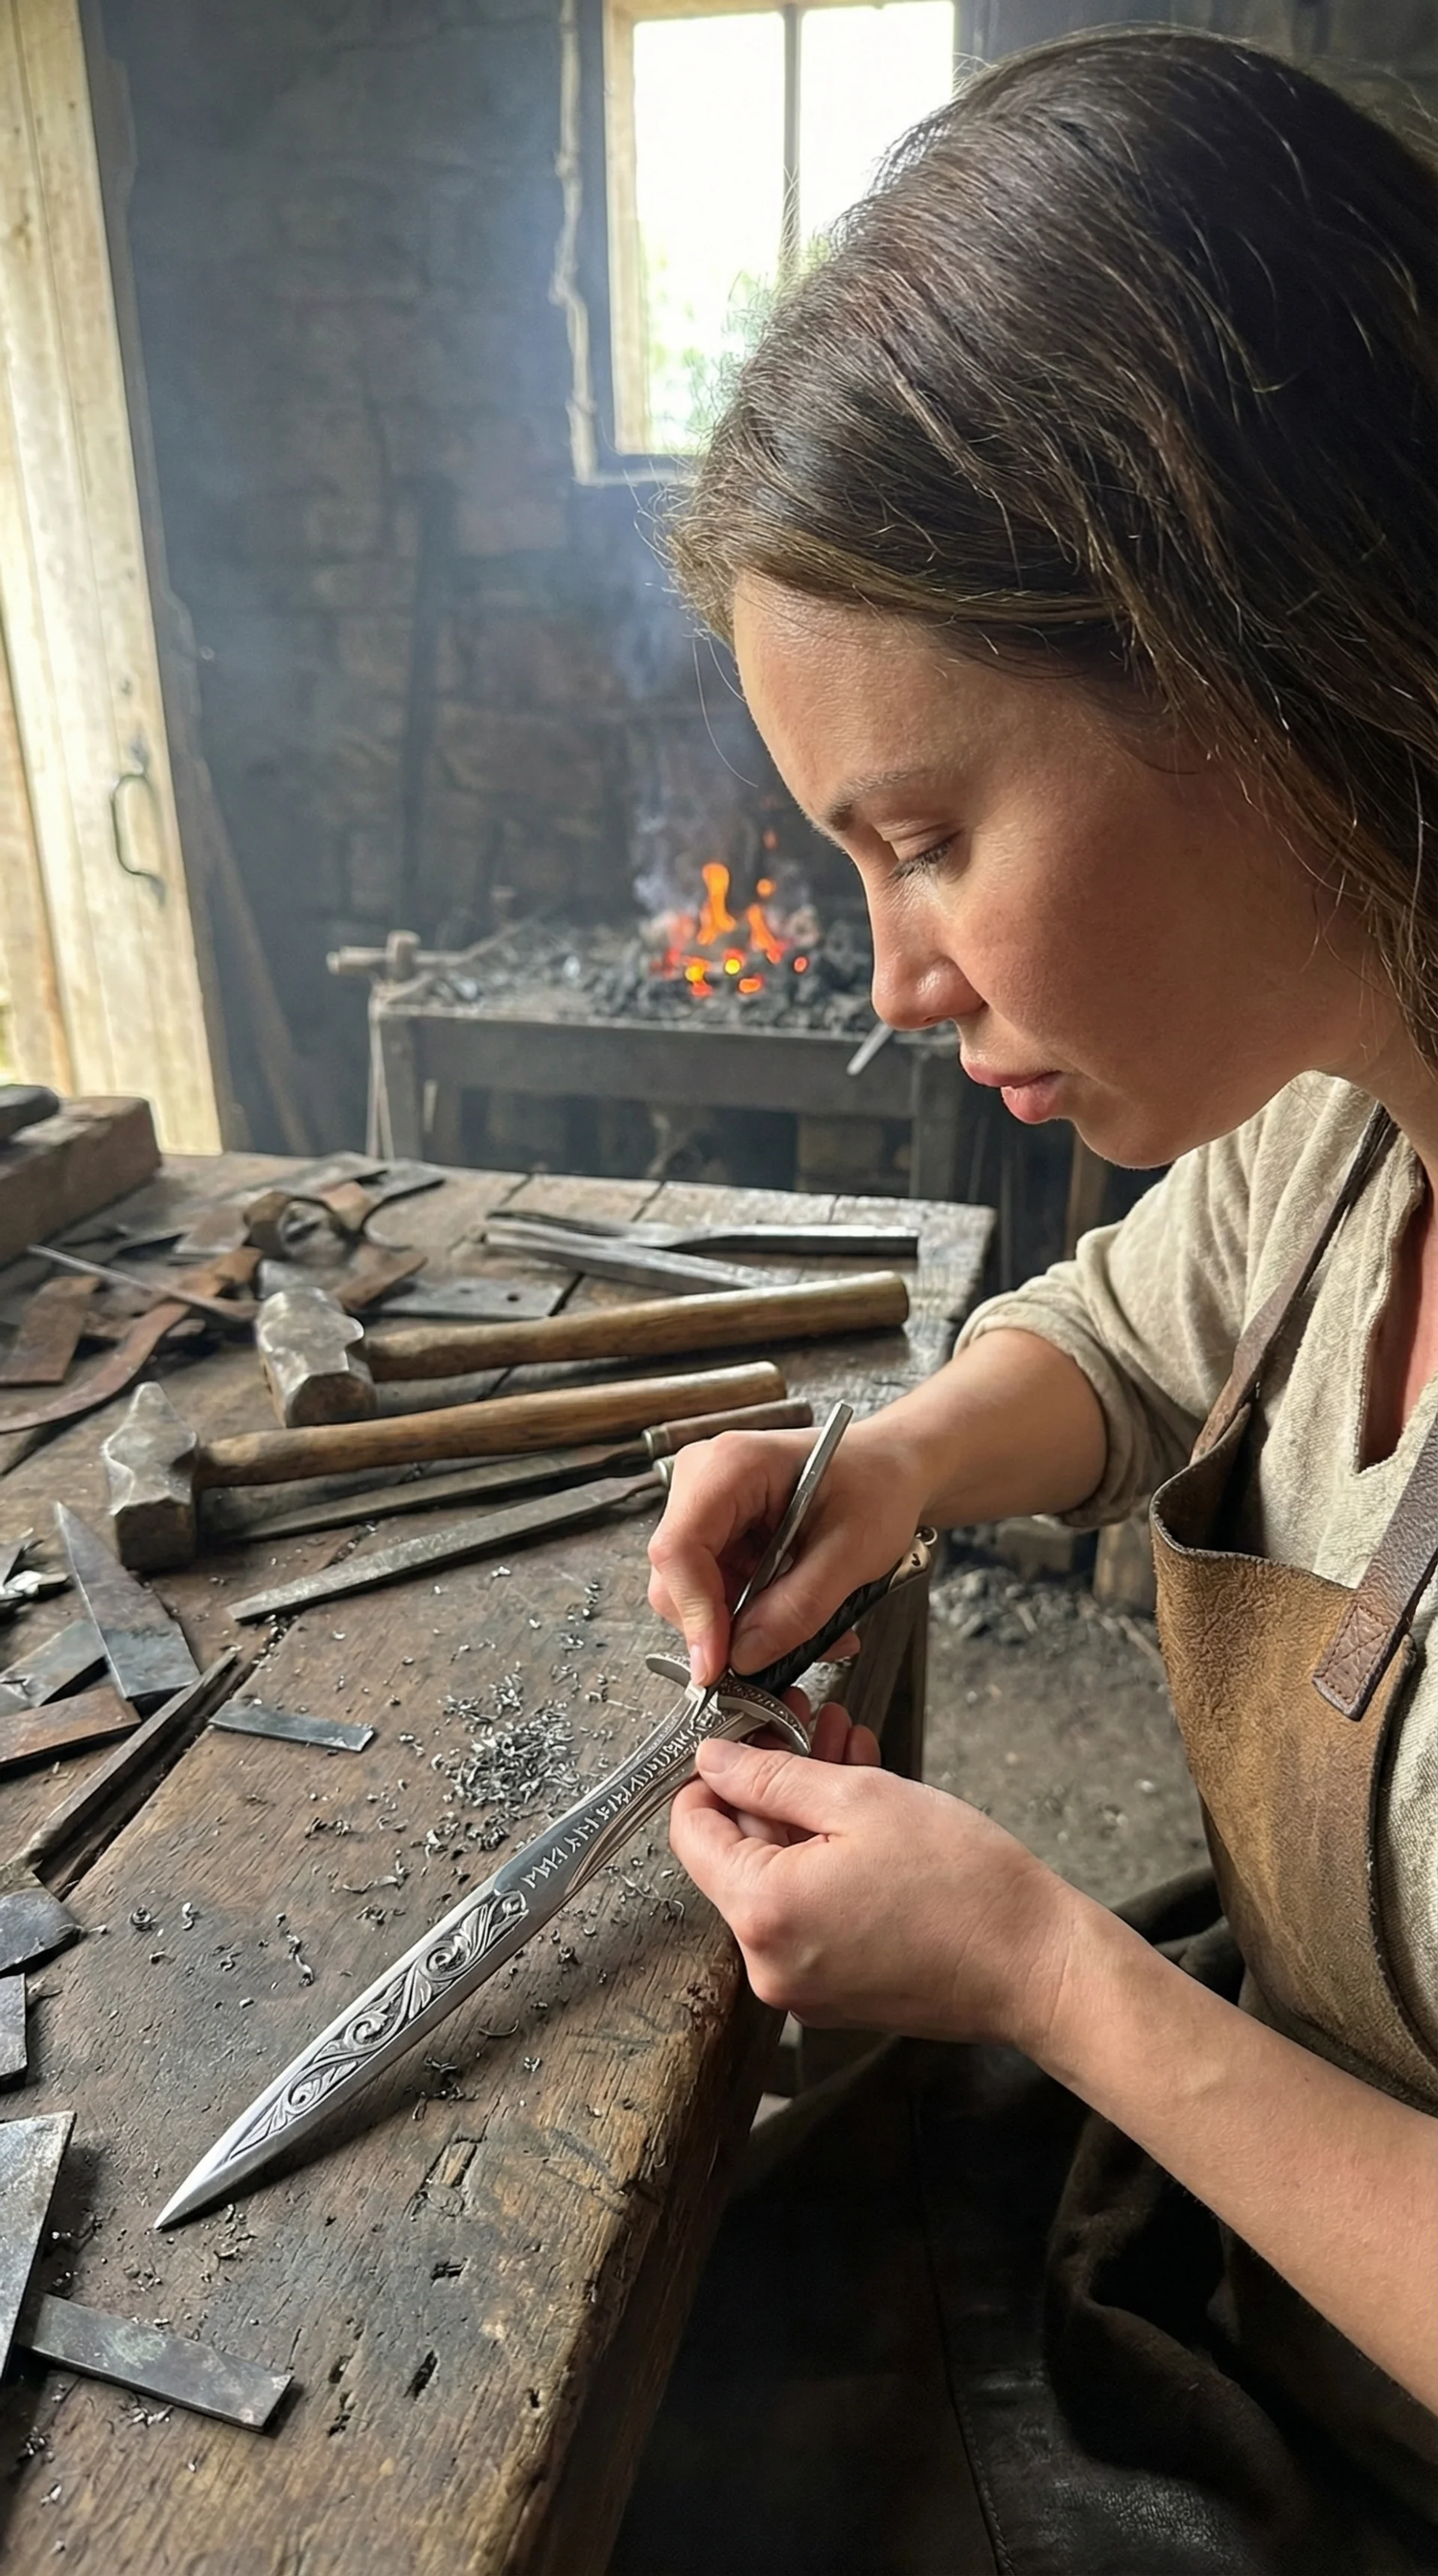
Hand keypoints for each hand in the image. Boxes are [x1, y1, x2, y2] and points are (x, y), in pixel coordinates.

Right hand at [647, 1417, 927, 1686]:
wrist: (893, 1468)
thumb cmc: (879, 1484)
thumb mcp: (855, 1550)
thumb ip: (800, 1605)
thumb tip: (746, 1656)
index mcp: (732, 1465)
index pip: (680, 1548)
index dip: (694, 1612)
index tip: (717, 1665)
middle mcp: (704, 1481)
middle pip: (677, 1577)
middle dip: (722, 1628)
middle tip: (779, 1657)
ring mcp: (707, 1509)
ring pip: (694, 1594)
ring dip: (744, 1628)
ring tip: (809, 1631)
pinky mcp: (720, 1535)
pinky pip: (717, 1593)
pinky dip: (752, 1617)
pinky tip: (797, 1613)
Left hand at [669, 1726, 1077, 2048]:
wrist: (1036, 1967)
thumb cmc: (963, 1882)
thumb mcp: (861, 1799)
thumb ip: (773, 1777)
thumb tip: (713, 1759)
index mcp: (763, 1913)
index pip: (690, 1833)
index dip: (712, 1776)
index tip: (746, 1736)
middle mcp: (767, 1962)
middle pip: (740, 1855)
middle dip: (775, 1783)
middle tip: (812, 1722)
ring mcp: (801, 1986)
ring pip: (781, 1879)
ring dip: (808, 1814)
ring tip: (850, 1751)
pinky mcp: (835, 1993)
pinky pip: (810, 1913)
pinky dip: (828, 1861)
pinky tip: (866, 1810)